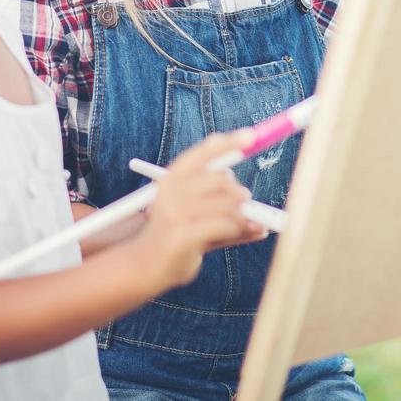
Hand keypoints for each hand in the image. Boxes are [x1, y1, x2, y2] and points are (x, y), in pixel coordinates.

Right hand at [129, 132, 263, 289]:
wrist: (146, 265)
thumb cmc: (178, 234)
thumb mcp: (198, 213)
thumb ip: (223, 202)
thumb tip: (253, 199)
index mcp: (172, 178)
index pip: (202, 154)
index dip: (227, 143)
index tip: (250, 135)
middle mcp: (171, 191)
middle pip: (222, 180)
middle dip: (240, 194)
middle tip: (246, 205)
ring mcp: (175, 212)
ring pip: (227, 205)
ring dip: (243, 217)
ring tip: (245, 225)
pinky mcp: (182, 234)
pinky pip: (225, 225)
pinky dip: (238, 230)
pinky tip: (239, 233)